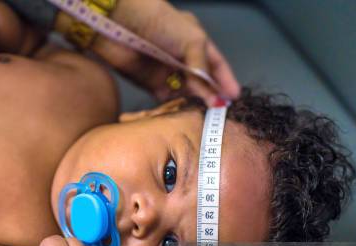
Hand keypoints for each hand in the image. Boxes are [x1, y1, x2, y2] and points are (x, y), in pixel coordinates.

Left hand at [90, 0, 239, 104]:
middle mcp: (182, 58)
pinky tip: (186, 111)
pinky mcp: (151, 84)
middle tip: (220, 109)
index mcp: (195, 42)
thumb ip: (202, 68)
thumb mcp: (192, 40)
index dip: (225, 80)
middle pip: (201, 82)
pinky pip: (168, 99)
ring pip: (186, 92)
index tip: (234, 96)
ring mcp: (167, 71)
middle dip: (211, 94)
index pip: (216, 64)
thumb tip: (213, 96)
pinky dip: (176, 105)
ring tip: (205, 112)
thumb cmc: (160, 23)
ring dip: (195, 101)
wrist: (121, 22)